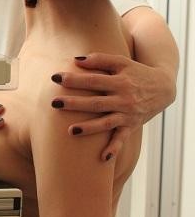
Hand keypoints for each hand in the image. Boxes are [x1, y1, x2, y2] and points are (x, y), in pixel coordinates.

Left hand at [51, 53, 175, 160]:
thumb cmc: (136, 72)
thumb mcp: (121, 62)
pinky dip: (114, 148)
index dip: (74, 79)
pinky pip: (121, 138)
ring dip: (89, 128)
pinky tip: (102, 157)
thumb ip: (100, 59)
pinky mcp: (131, 125)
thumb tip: (76, 60)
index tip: (55, 77)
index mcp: (120, 82)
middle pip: (96, 103)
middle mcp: (124, 99)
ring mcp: (127, 114)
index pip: (93, 81)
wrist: (163, 87)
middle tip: (54, 103)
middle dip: (74, 104)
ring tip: (70, 130)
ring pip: (106, 123)